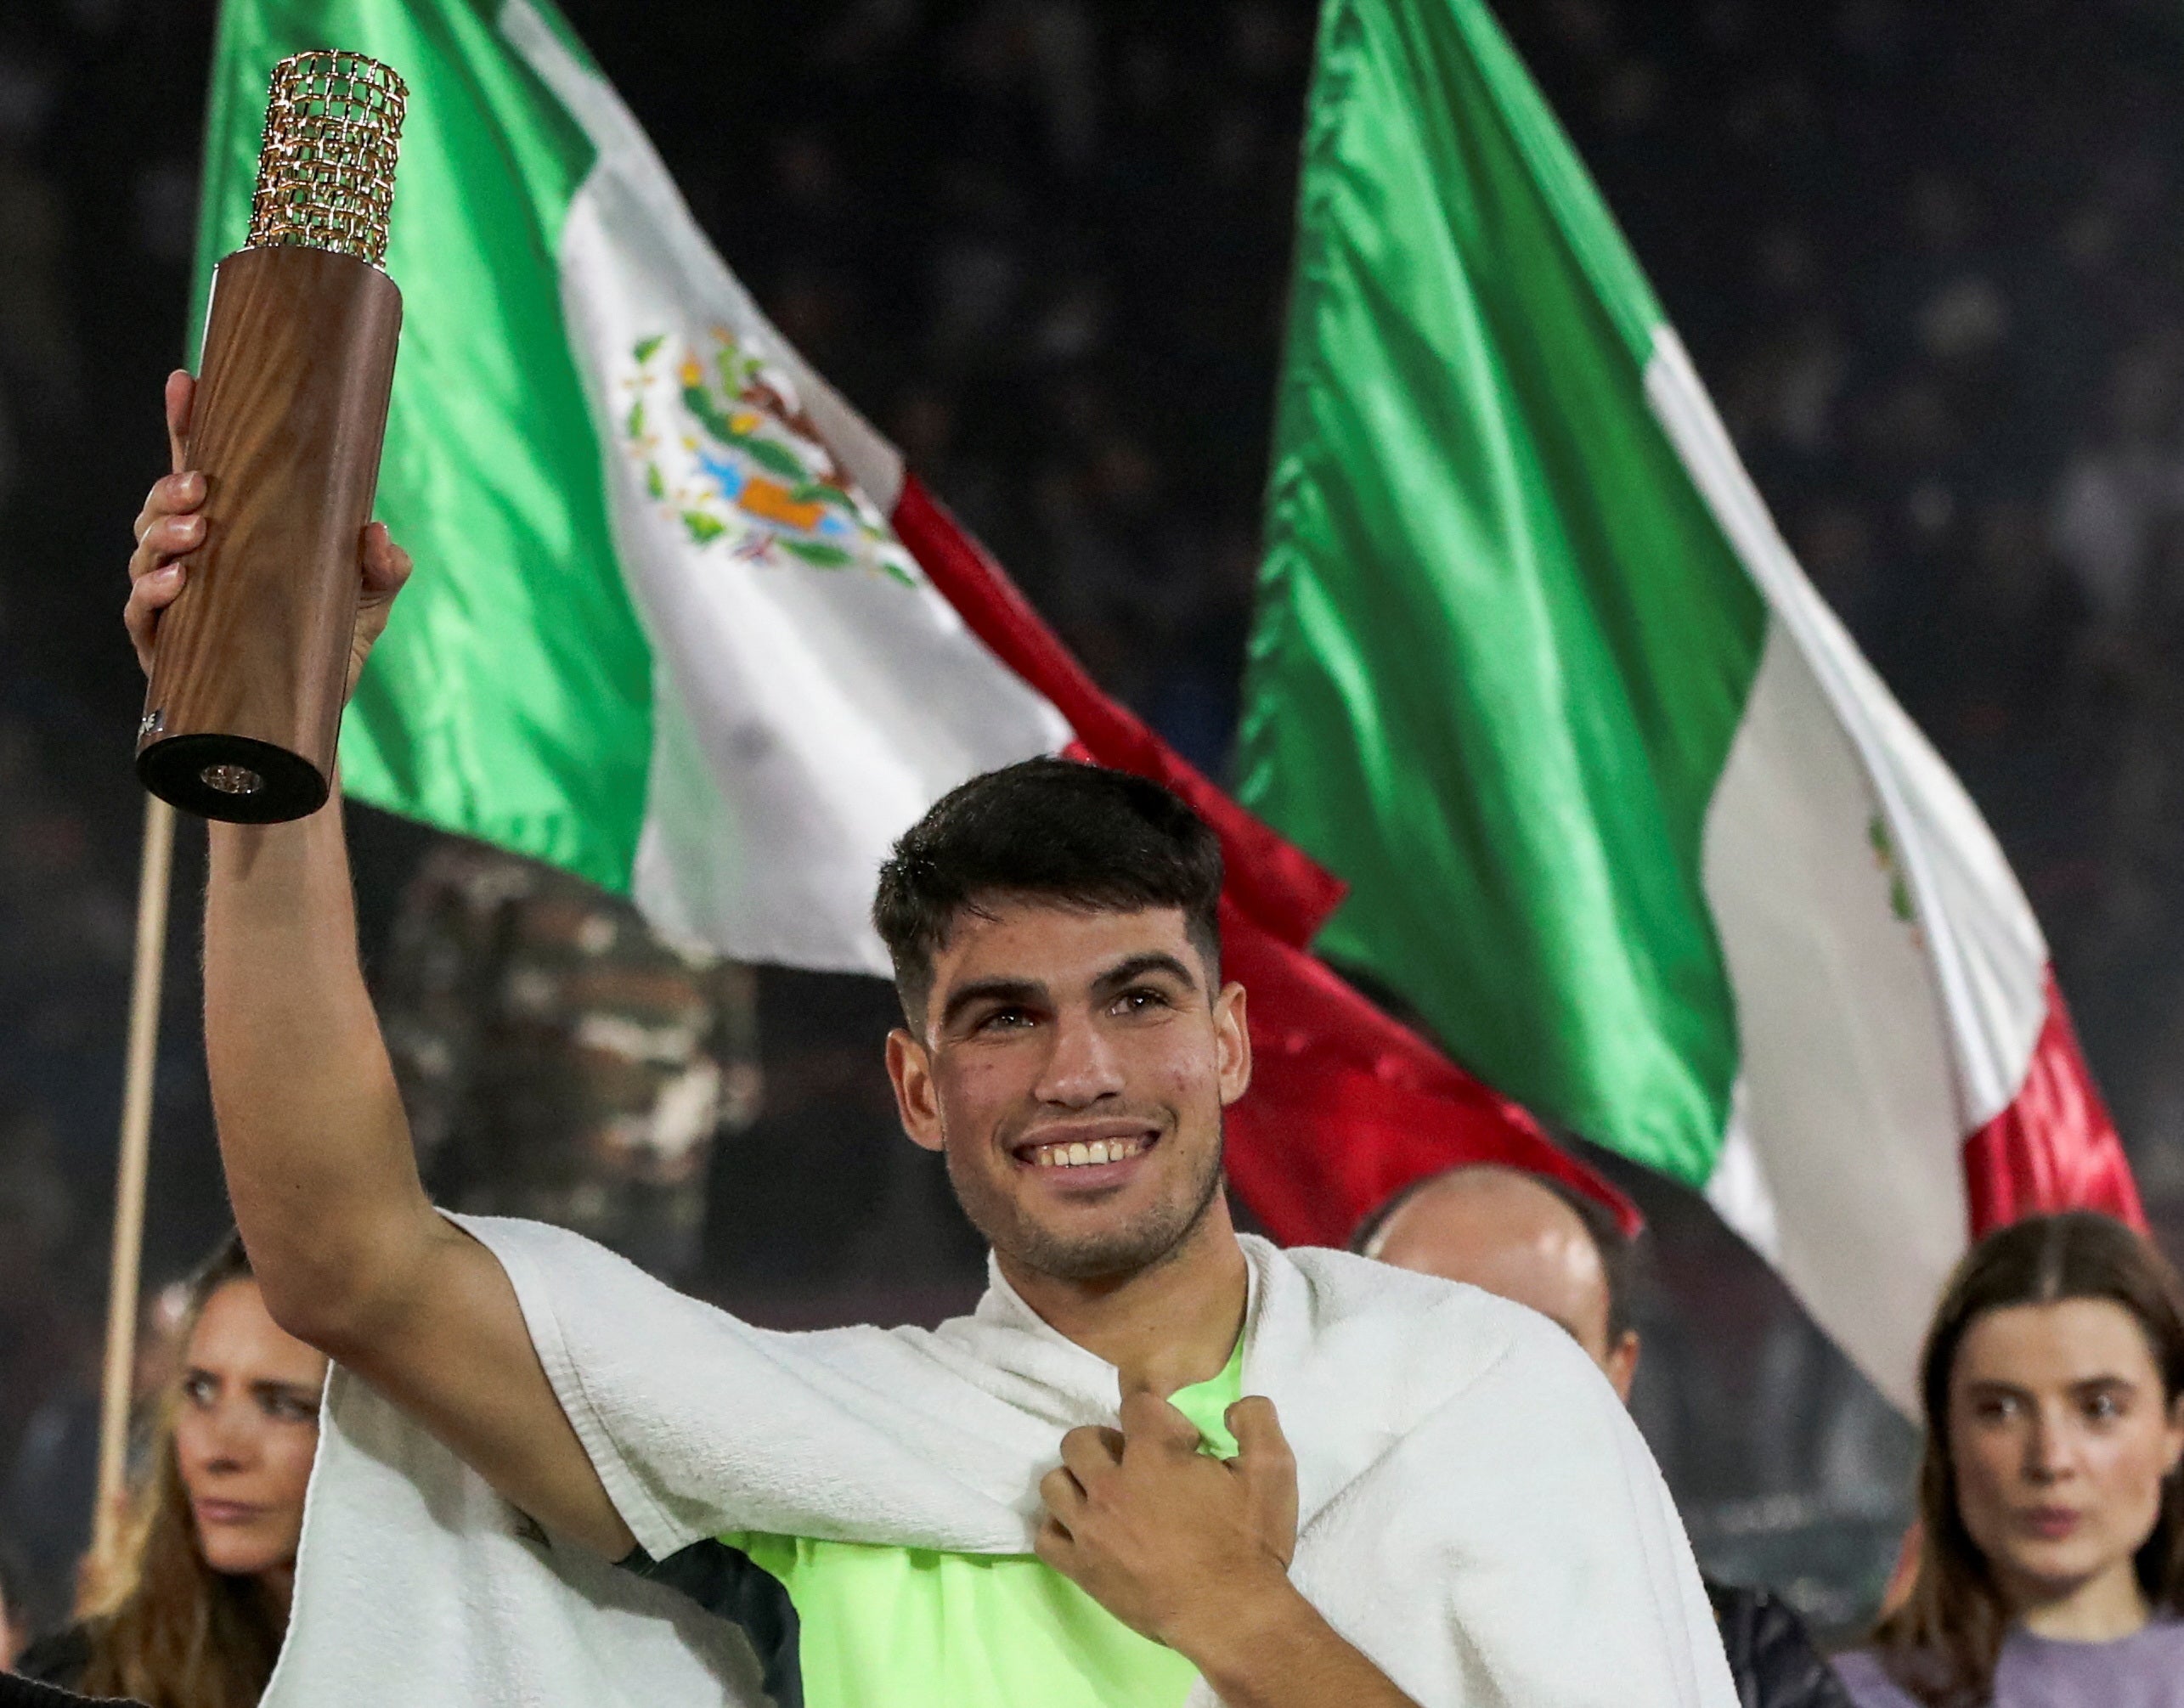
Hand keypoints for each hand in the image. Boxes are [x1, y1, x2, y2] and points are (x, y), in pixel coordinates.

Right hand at [127, 368, 412, 693]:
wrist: (317, 719)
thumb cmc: (332, 643)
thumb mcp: (370, 599)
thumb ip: (384, 566)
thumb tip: (378, 533)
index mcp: (237, 532)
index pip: (203, 468)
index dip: (189, 424)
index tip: (186, 381)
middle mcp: (197, 559)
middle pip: (163, 506)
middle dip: (170, 488)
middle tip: (198, 486)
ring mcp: (176, 602)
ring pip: (146, 553)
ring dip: (162, 534)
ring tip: (196, 531)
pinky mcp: (167, 649)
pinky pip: (142, 615)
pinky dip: (152, 595)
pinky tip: (172, 583)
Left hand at [1035, 1387, 1298, 1654]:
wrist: (1231, 1617)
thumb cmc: (1249, 1545)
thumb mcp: (1273, 1472)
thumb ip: (1256, 1422)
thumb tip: (1234, 1404)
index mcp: (1153, 1455)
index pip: (1135, 1405)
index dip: (1162, 1419)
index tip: (1183, 1446)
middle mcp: (1111, 1485)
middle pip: (1080, 1439)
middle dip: (1110, 1444)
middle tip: (1139, 1467)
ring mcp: (1089, 1529)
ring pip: (1054, 1482)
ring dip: (1079, 1482)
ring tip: (1108, 1497)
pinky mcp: (1080, 1567)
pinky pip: (1045, 1535)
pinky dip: (1061, 1527)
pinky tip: (1088, 1531)